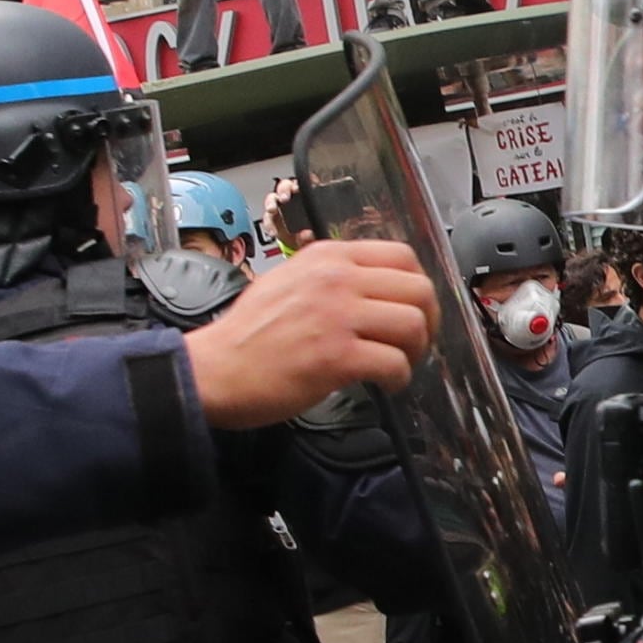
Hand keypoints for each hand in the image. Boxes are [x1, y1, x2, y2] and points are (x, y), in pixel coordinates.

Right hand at [184, 236, 437, 426]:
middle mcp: (337, 279)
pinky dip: (399, 378)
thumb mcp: (288, 281)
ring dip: (416, 351)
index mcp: (327, 257)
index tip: (414, 310)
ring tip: (400, 365)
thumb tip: (368, 287)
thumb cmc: (247, 334)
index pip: (402, 256)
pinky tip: (386, 385)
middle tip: (416, 344)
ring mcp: (338, 316)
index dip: (418, 287)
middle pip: (418, 289)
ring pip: (413, 324)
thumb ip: (328, 277)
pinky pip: (395, 363)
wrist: (215, 370)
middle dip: (428, 321)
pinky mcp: (337, 356)